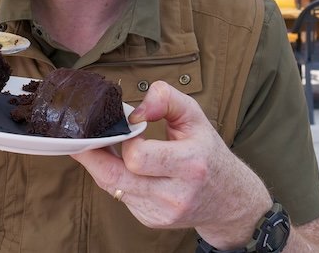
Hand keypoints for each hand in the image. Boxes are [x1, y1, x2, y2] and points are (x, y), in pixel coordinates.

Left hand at [70, 81, 270, 246]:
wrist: (229, 199)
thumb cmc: (208, 151)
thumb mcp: (195, 116)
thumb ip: (165, 99)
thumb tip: (132, 113)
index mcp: (190, 164)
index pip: (137, 157)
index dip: (125, 140)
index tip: (129, 128)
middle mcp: (175, 194)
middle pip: (113, 177)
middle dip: (94, 155)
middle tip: (89, 137)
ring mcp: (162, 212)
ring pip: (111, 186)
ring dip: (102, 165)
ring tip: (104, 147)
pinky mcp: (152, 220)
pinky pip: (120, 196)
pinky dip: (116, 179)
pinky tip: (126, 167)